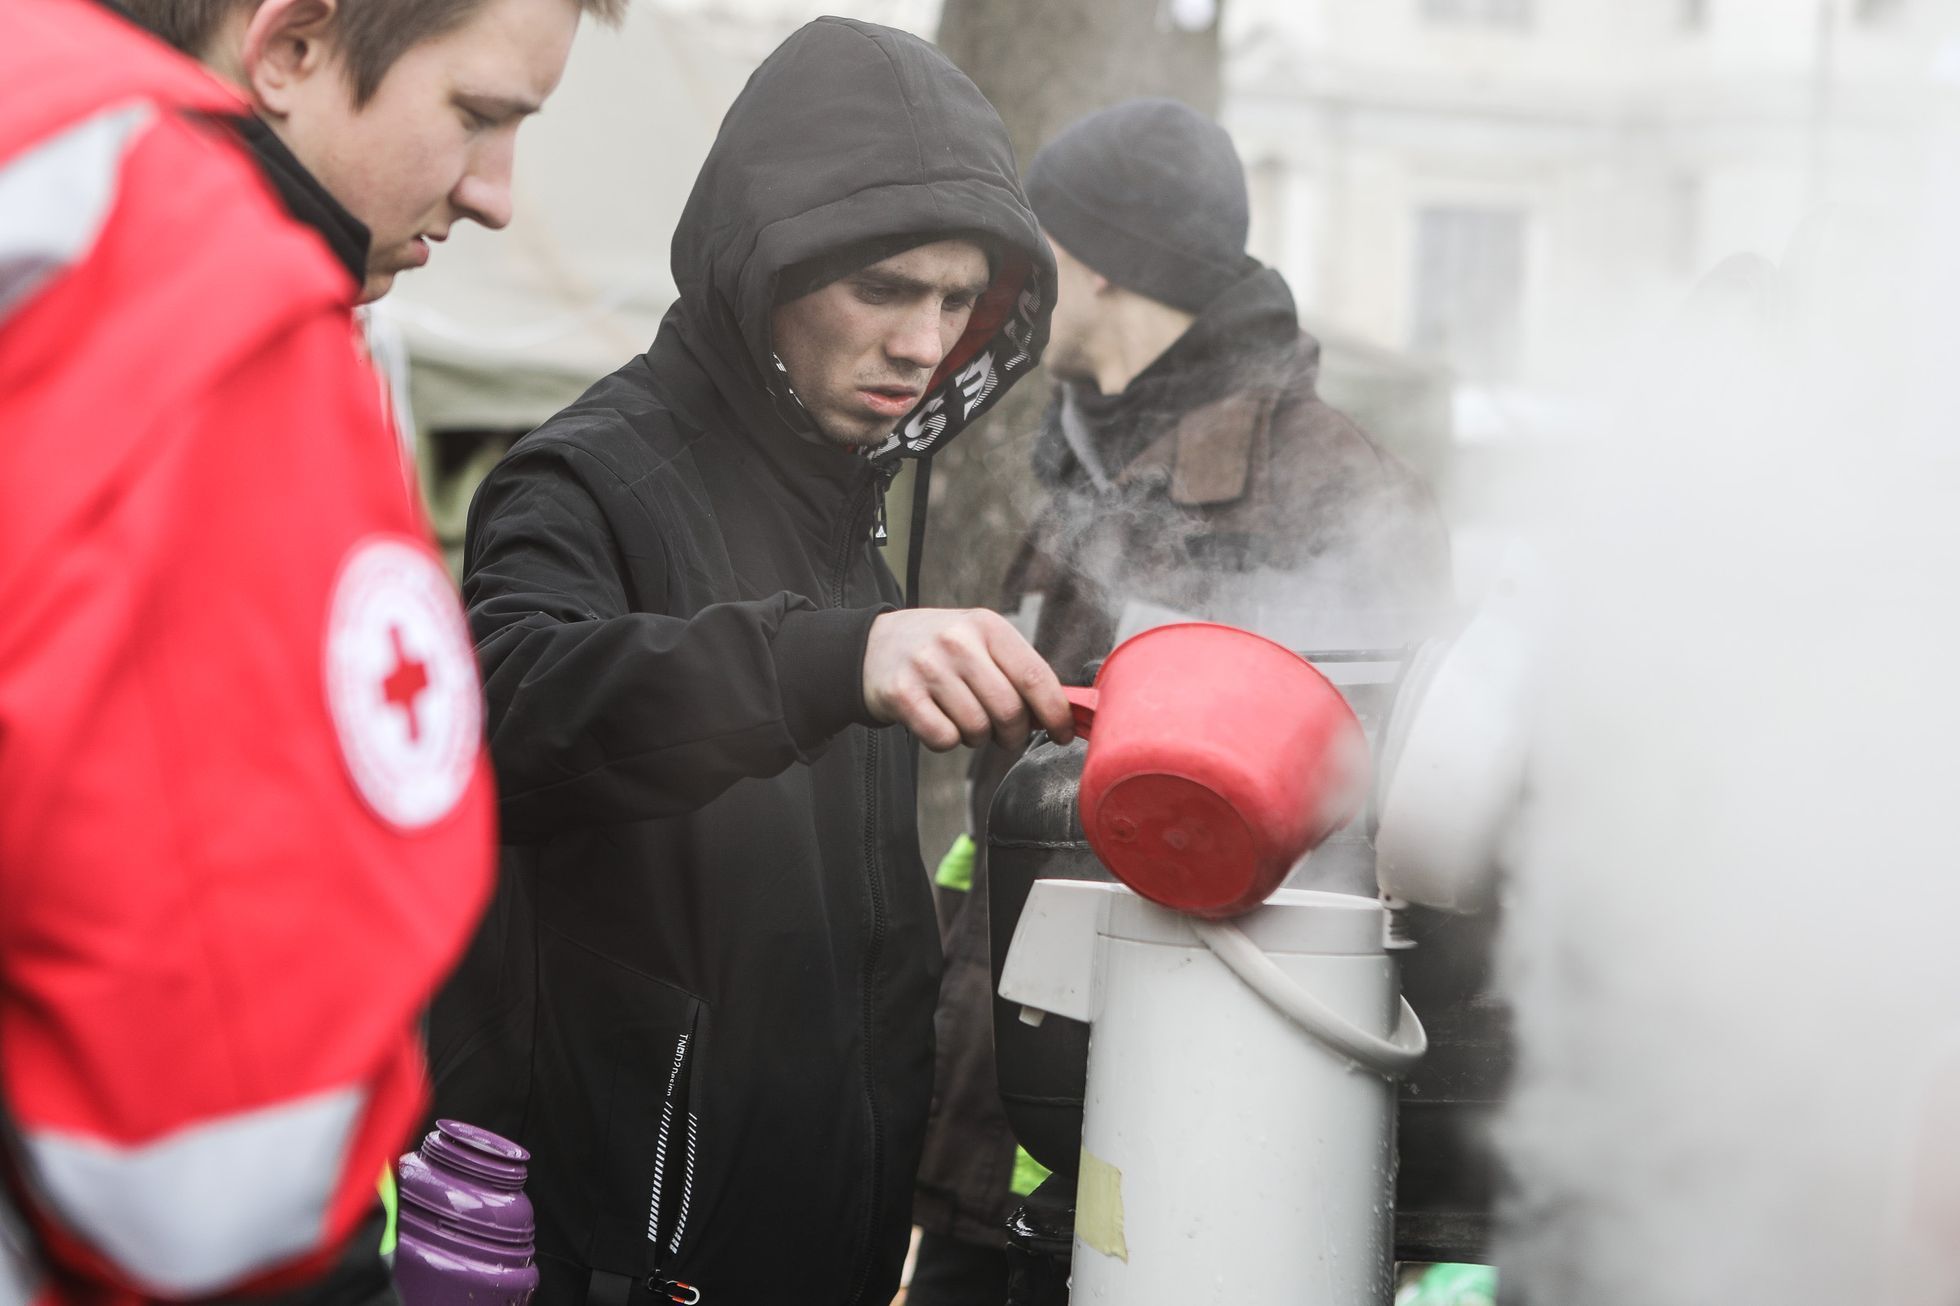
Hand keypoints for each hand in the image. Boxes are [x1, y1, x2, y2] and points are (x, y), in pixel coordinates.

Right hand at [862, 608, 1074, 751]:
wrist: (874, 646)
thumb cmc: (940, 650)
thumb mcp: (980, 641)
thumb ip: (1018, 670)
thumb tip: (1062, 713)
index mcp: (987, 626)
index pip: (1036, 677)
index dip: (1056, 713)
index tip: (1063, 733)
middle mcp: (958, 641)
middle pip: (1009, 711)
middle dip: (1013, 734)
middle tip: (1005, 735)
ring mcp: (927, 666)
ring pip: (977, 729)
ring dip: (977, 737)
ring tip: (964, 719)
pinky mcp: (901, 693)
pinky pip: (943, 739)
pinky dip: (946, 741)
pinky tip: (938, 720)